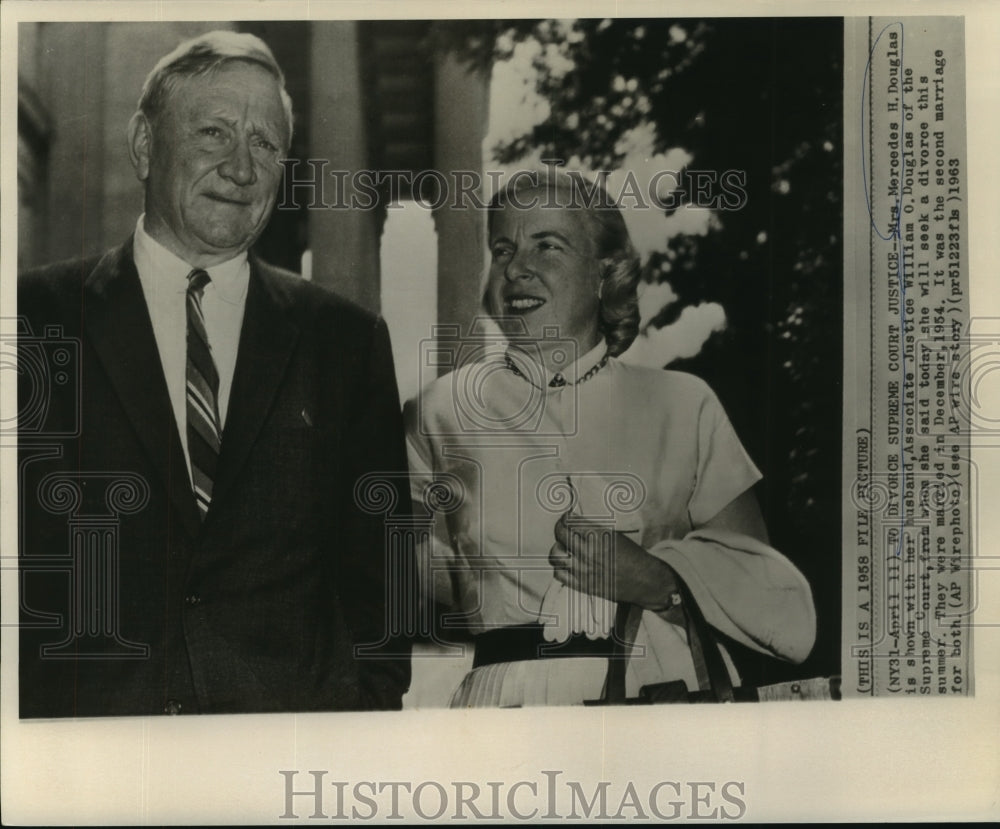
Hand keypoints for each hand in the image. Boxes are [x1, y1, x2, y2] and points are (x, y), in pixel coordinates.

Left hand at [549, 511, 679, 607]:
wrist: (645, 580)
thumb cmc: (633, 556)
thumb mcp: (615, 536)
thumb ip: (595, 530)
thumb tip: (577, 522)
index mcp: (598, 537)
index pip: (571, 522)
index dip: (566, 517)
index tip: (567, 516)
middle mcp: (589, 553)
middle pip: (561, 535)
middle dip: (560, 527)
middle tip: (563, 526)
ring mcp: (584, 570)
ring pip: (556, 555)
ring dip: (558, 547)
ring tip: (563, 546)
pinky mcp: (583, 586)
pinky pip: (560, 575)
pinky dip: (560, 567)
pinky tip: (566, 563)